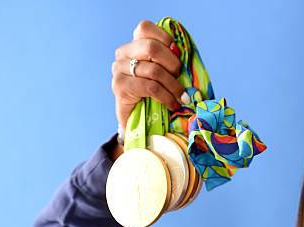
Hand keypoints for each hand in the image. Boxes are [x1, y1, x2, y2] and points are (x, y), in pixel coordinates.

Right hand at [111, 20, 188, 138]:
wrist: (137, 121)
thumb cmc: (155, 95)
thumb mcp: (164, 73)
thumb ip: (170, 60)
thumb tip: (184, 52)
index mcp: (133, 45)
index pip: (144, 28)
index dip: (165, 39)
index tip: (177, 55)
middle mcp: (123, 54)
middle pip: (151, 47)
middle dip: (172, 64)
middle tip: (180, 78)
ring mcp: (119, 70)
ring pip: (154, 70)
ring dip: (173, 85)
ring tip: (181, 96)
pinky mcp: (120, 87)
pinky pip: (150, 87)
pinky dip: (166, 96)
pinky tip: (173, 104)